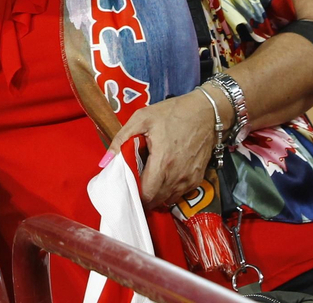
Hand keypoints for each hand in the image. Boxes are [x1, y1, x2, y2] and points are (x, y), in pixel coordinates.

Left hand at [108, 90, 223, 208]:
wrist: (207, 112)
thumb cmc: (173, 113)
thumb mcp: (142, 118)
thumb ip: (122, 138)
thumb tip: (105, 160)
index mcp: (163, 162)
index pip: (147, 195)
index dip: (135, 195)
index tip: (128, 187)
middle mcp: (178, 175)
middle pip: (157, 200)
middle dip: (144, 196)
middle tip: (135, 183)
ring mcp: (190, 179)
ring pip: (169, 199)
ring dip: (157, 195)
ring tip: (149, 179)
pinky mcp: (198, 178)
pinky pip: (180, 193)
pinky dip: (170, 191)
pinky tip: (164, 177)